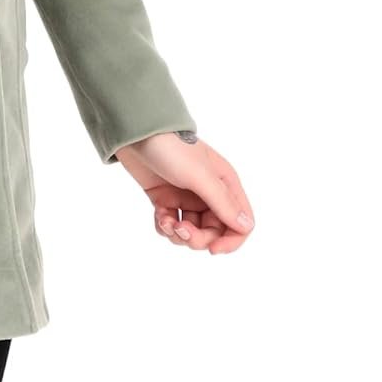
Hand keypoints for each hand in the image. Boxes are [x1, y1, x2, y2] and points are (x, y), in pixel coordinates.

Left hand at [114, 133, 254, 253]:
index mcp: (225, 184)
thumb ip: (222, 202)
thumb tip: (246, 226)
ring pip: (192, 232)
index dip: (230, 241)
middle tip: (180, 230)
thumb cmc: (171, 148)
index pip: (240, 223)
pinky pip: (173, 225)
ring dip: (179, 234)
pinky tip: (158, 216)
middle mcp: (210, 193)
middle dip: (197, 238)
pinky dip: (166, 227)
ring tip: (165, 222)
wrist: (136, 132)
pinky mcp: (166, 198)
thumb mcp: (199, 175)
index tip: (212, 249)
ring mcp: (187, 197)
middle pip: (214, 232)